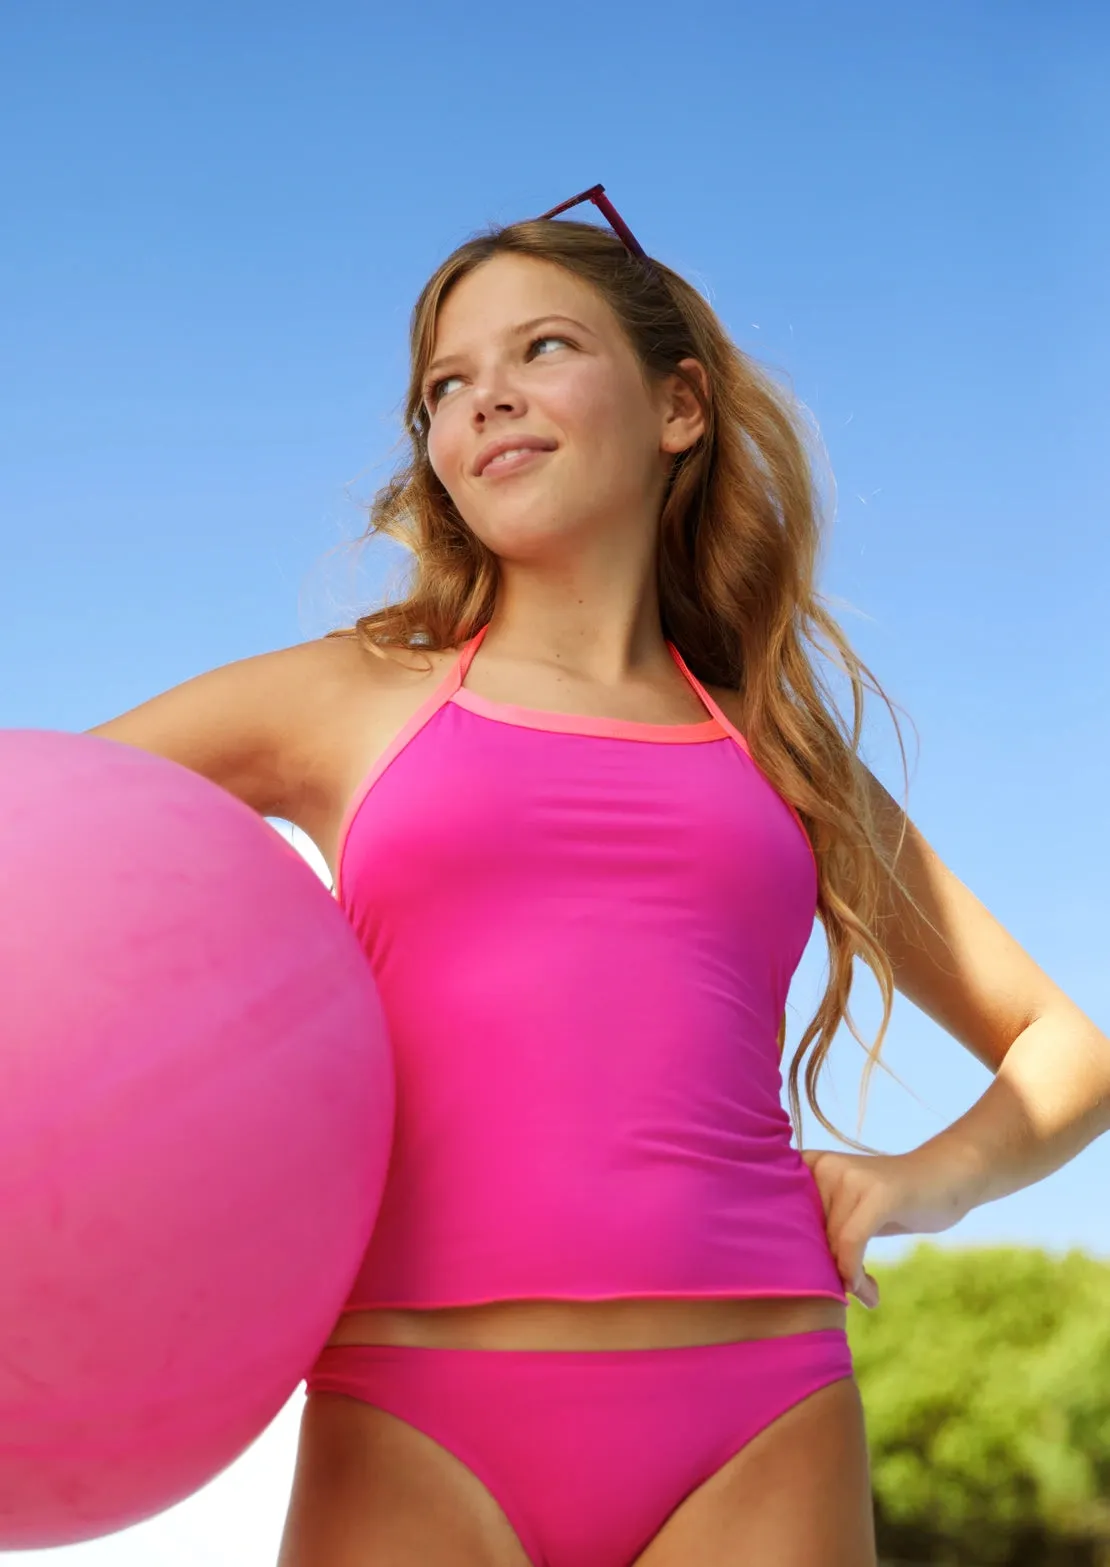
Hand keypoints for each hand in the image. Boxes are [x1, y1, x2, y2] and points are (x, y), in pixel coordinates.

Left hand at [801, 1146, 974, 1309]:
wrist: (943, 1178)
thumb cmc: (887, 1203)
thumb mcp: (846, 1210)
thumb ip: (819, 1231)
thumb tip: (788, 1277)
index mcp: (809, 1165)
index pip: (778, 1218)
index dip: (789, 1256)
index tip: (809, 1282)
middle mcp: (824, 1165)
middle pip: (804, 1234)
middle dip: (822, 1271)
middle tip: (845, 1291)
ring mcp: (851, 1176)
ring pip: (831, 1244)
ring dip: (847, 1280)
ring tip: (866, 1292)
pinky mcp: (878, 1193)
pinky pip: (852, 1242)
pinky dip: (856, 1274)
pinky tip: (870, 1292)